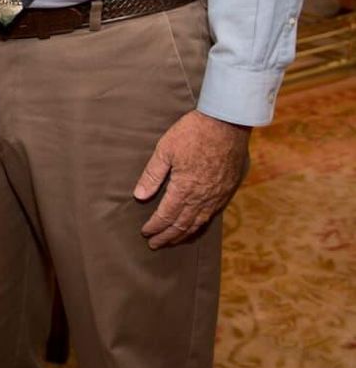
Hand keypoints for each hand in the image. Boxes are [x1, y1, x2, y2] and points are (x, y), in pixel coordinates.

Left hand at [133, 109, 250, 249]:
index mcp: (184, 189)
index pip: (166, 216)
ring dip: (183, 234)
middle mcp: (202, 198)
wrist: (227, 123)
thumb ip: (152, 175)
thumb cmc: (193, 133)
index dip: (155, 226)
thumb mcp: (165, 149)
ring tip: (173, 241)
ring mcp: (217, 196)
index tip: (145, 233)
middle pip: (182, 225)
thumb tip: (139, 196)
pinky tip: (195, 226)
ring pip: (198, 223)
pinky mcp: (227, 190)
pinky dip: (200, 225)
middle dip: (167, 236)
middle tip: (155, 245)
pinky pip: (212, 215)